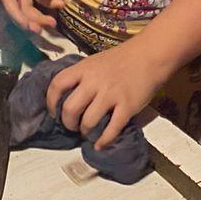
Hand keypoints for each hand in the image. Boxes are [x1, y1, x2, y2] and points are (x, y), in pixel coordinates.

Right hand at [0, 0, 61, 34]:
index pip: (9, 0)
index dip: (16, 15)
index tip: (28, 25)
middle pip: (21, 6)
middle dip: (32, 19)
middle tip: (46, 28)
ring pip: (31, 3)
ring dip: (41, 13)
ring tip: (55, 21)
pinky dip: (49, 1)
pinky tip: (60, 4)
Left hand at [46, 38, 170, 149]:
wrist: (149, 55)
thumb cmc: (121, 58)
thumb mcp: (95, 62)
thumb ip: (82, 77)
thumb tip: (67, 96)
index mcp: (84, 68)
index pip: (57, 85)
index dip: (51, 102)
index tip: (53, 112)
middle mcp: (94, 82)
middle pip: (70, 108)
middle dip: (68, 123)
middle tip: (72, 126)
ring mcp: (111, 94)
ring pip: (89, 121)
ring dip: (85, 131)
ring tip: (87, 132)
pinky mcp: (127, 106)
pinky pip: (112, 128)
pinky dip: (103, 140)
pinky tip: (100, 144)